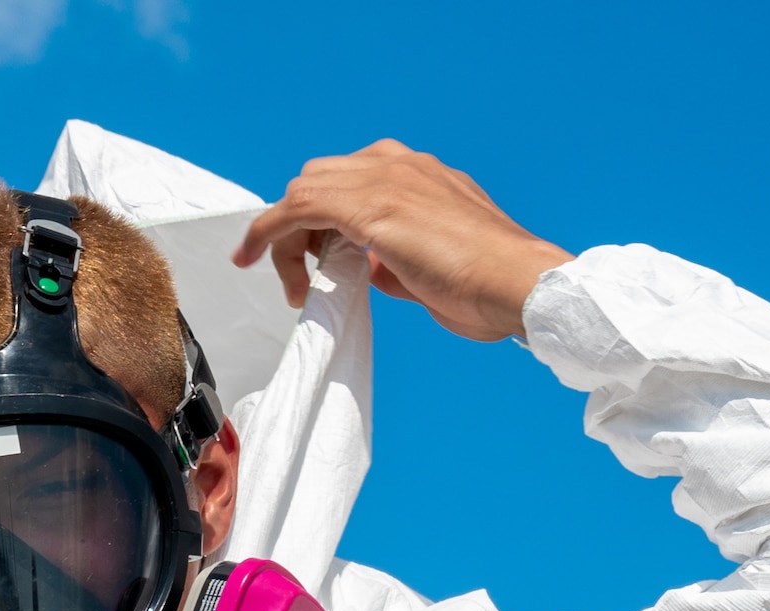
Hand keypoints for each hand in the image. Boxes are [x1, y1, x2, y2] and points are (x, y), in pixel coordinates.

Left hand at [234, 141, 571, 341]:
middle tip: (303, 280)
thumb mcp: (432, 267)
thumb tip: (369, 267)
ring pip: (304, 191)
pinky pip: (297, 207)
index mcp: (419, 174)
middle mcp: (400, 165)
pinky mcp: (370, 206)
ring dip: (284, 238)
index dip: (319, 221)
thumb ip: (395, 260)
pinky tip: (250, 256)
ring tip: (293, 287)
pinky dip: (265, 230)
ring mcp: (386, 179)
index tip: (308, 259)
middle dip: (300, 229)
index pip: (349, 180)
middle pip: (319, 179)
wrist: (519, 284)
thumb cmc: (488, 286)